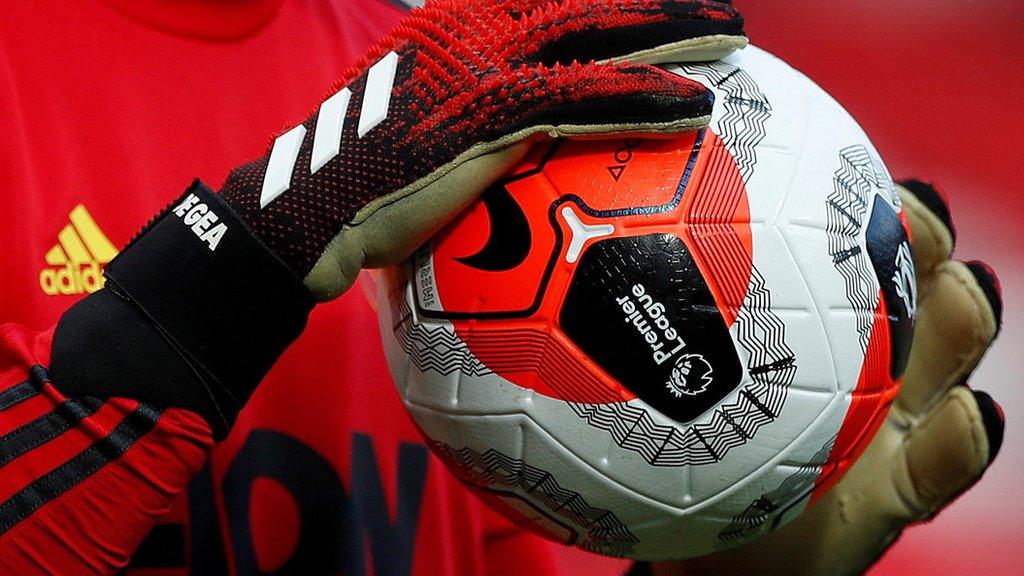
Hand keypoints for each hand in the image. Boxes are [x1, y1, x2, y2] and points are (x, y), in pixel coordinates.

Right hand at [218, 0, 746, 298]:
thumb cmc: (363, 184)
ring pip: (595, 33)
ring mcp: (480, 62)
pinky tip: (694, 106)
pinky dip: (643, 100)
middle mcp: (471, 25)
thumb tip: (515, 146)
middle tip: (718, 5)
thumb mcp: (417, 131)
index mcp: (458, 22)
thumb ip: (473, 121)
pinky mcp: (486, 111)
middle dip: (656, 0)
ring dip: (671, 30)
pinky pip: (583, 98)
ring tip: (731, 33)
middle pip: (585, 0)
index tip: (656, 1)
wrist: (311, 209)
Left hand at [652, 180, 1004, 575]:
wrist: (694, 542)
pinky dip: (964, 438)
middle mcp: (858, 362)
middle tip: (903, 209)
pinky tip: (964, 414)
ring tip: (957, 287)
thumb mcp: (639, 370)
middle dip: (921, 240)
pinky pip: (947, 462)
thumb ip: (631, 301)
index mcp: (808, 323)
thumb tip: (582, 201)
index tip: (843, 170)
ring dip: (963, 316)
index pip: (844, 246)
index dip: (858, 201)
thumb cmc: (671, 450)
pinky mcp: (897, 494)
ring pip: (950, 353)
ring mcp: (887, 424)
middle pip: (909, 281)